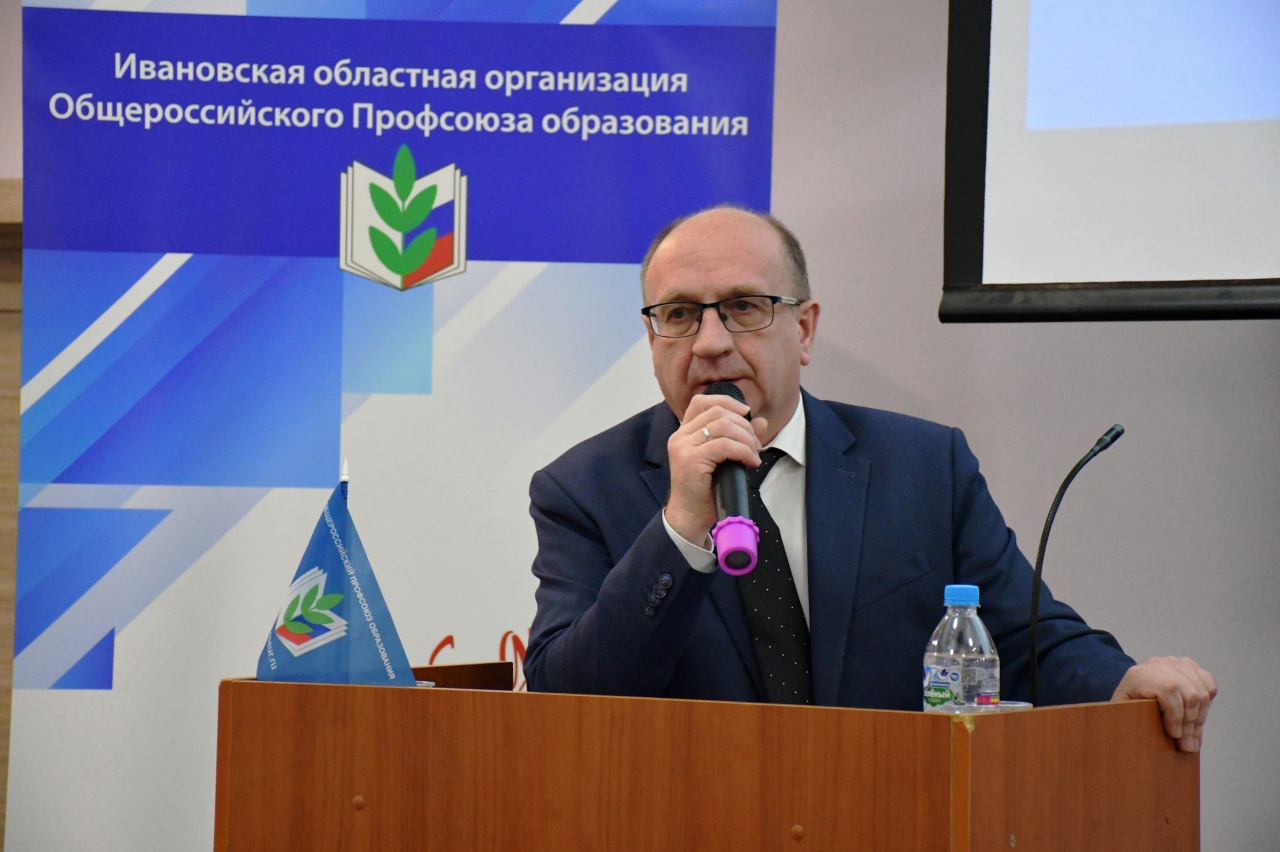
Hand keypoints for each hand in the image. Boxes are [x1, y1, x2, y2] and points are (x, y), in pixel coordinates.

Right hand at [664, 394, 768, 543]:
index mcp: (684, 432)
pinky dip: (743, 451)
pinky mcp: (691, 460)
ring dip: (746, 438)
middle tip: (756, 444)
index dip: (727, 402)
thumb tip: (762, 421)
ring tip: (754, 454)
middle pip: (717, 412)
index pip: (702, 401)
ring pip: (723, 426)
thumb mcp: (724, 459)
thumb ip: (740, 438)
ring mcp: (684, 447)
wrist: (690, 516)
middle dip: (743, 425)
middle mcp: (680, 436)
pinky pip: (725, 445)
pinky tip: (751, 462)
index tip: (746, 413)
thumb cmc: (706, 490)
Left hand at [1111, 656, 1216, 752]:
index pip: (1168, 690)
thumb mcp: (1126, 717)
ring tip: (1191, 735)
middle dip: (1190, 724)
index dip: (1176, 715)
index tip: (1175, 735)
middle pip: (1189, 694)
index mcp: (1139, 675)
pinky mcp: (1189, 665)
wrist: (1130, 689)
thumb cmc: (1127, 708)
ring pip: (1201, 693)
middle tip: (1187, 744)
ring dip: (1199, 718)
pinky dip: (1207, 703)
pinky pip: (1209, 685)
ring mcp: (1175, 663)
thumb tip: (1176, 747)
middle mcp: (1158, 665)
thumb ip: (1142, 727)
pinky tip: (1197, 715)